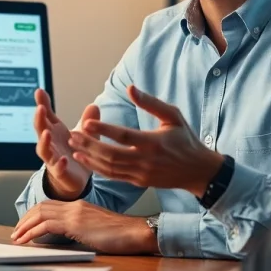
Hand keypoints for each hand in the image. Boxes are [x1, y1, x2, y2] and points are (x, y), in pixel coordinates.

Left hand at [11, 200, 157, 254]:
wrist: (135, 232)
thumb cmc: (121, 234)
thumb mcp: (95, 227)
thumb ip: (80, 227)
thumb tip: (66, 236)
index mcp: (79, 204)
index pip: (50, 204)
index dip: (34, 214)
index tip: (25, 225)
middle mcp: (75, 205)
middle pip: (41, 206)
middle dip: (25, 218)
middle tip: (16, 231)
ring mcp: (75, 212)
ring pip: (40, 213)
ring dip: (25, 225)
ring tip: (16, 236)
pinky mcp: (75, 223)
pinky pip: (46, 225)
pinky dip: (32, 232)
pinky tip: (27, 239)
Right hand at [33, 88, 96, 199]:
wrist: (74, 177)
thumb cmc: (74, 150)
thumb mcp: (81, 133)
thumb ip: (85, 120)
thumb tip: (94, 105)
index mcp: (54, 131)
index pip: (45, 115)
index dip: (42, 103)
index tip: (39, 91)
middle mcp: (50, 143)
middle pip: (40, 130)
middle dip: (39, 119)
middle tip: (40, 108)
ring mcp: (53, 158)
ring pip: (44, 150)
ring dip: (44, 141)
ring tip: (47, 133)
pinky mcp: (60, 172)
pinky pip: (57, 169)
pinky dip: (59, 165)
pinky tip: (63, 159)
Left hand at [68, 85, 223, 196]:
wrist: (198, 171)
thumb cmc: (185, 139)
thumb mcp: (173, 116)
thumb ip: (150, 103)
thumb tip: (130, 88)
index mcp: (154, 143)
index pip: (124, 136)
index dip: (104, 130)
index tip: (87, 123)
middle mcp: (146, 161)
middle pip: (111, 155)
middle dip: (90, 145)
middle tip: (73, 134)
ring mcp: (141, 174)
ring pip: (110, 168)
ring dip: (90, 158)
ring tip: (74, 146)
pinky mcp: (138, 182)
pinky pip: (114, 176)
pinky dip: (98, 169)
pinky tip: (86, 159)